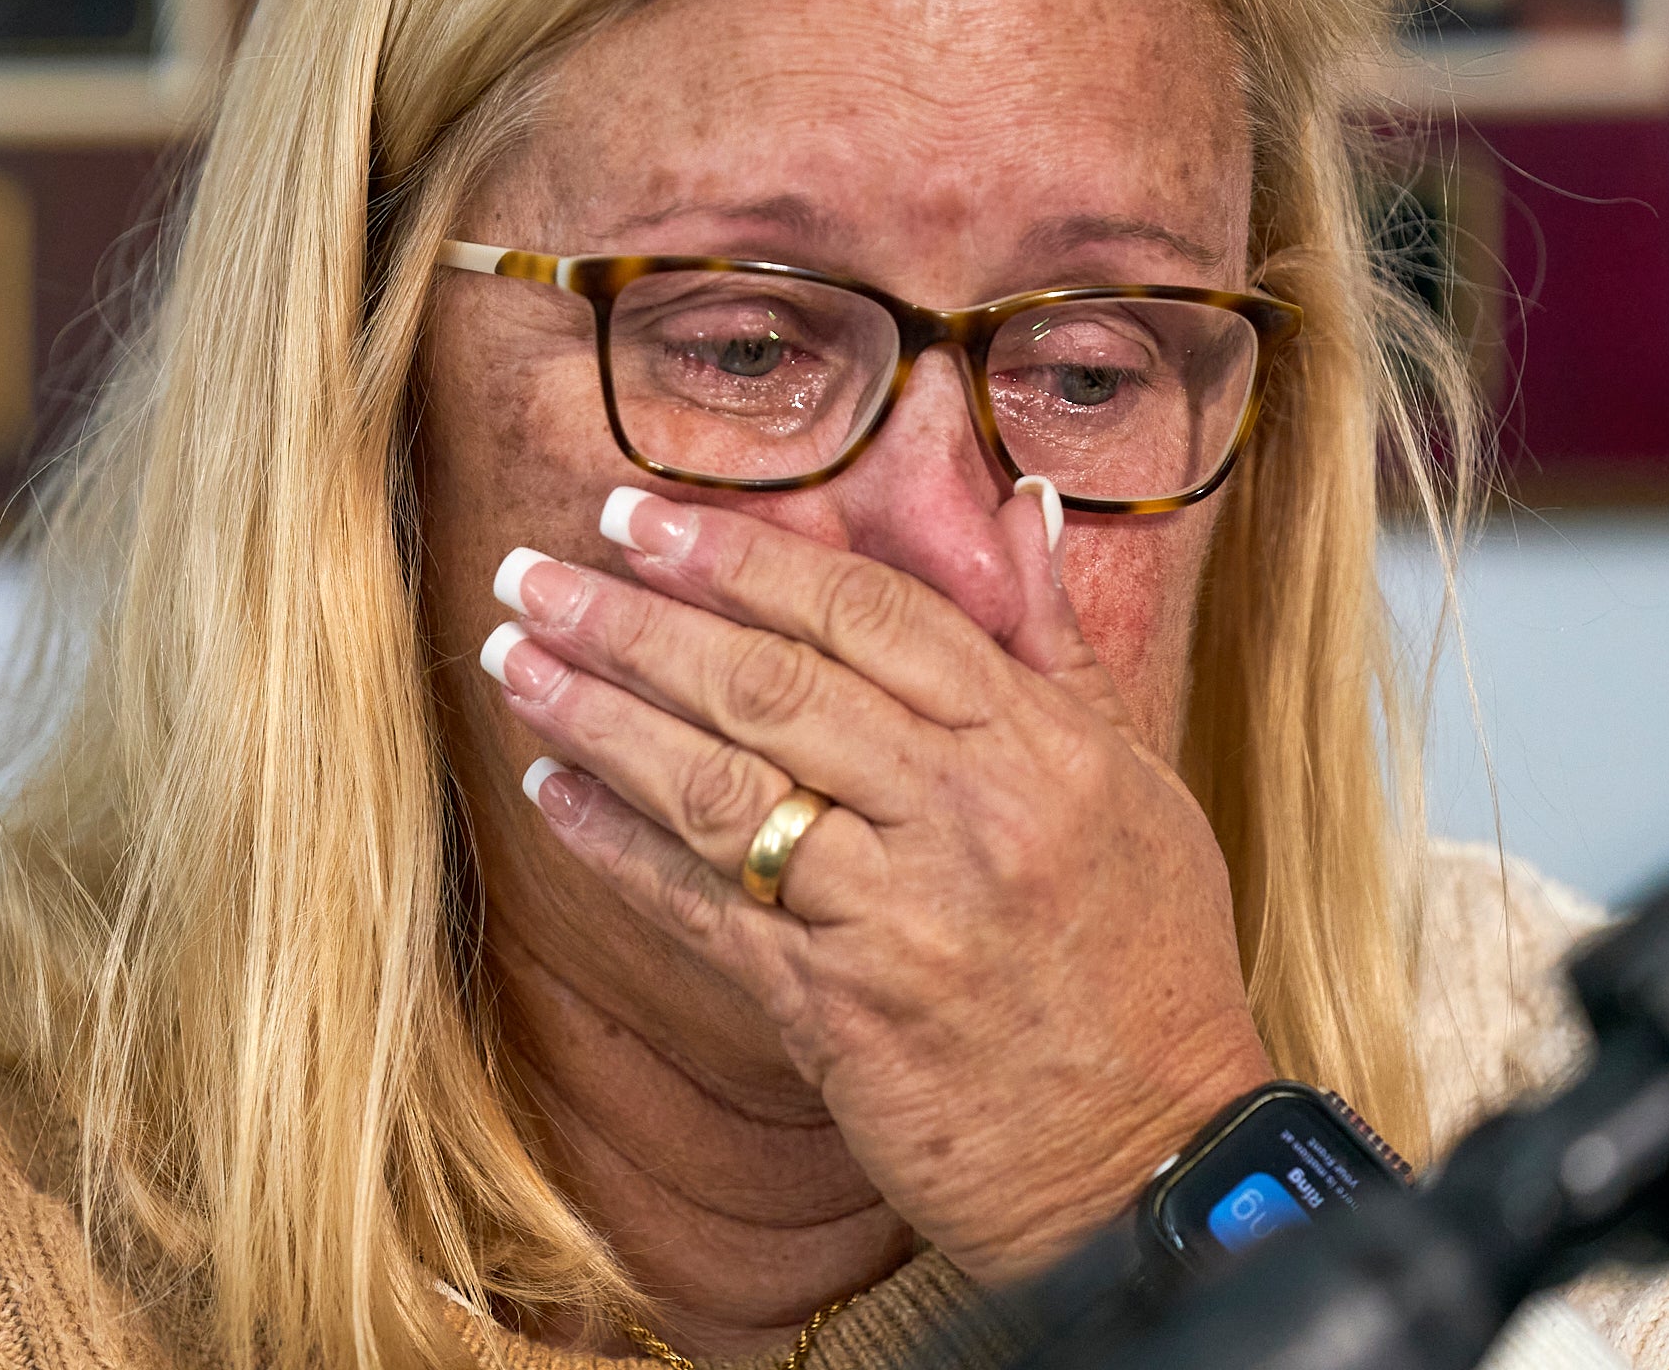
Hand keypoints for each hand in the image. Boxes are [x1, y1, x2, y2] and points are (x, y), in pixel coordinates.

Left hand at [478, 484, 1272, 1281]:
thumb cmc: (1147, 966)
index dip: (739, 555)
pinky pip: (700, 909)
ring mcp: (897, 915)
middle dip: (633, 620)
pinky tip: (548, 789)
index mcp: (1035, 745)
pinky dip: (614, 845)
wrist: (1156, 1162)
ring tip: (512, 660)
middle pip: (769, 684)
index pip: (865, 613)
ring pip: (718, 787)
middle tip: (533, 571)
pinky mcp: (837, 1011)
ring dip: (598, 717)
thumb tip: (1017, 506)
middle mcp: (964, 814)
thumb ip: (1055, 643)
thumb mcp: (1136, 783)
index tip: (641, 516)